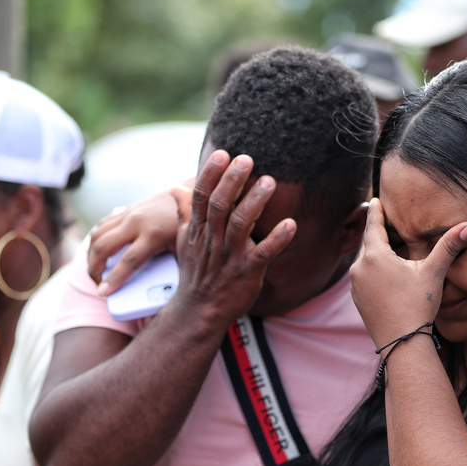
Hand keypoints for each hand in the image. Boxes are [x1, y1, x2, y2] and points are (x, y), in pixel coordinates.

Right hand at [87, 184, 190, 294]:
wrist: (191, 196)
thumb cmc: (189, 228)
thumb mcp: (182, 250)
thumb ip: (168, 267)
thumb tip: (155, 290)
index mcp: (154, 234)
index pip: (128, 261)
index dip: (113, 280)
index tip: (102, 293)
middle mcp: (137, 222)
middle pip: (103, 247)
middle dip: (94, 269)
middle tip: (97, 284)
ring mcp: (129, 213)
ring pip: (97, 234)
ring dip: (90, 254)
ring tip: (95, 270)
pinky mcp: (126, 209)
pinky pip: (102, 225)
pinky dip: (96, 240)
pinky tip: (98, 251)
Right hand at [169, 149, 294, 323]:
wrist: (199, 311)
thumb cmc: (196, 272)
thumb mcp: (185, 241)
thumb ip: (185, 213)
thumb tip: (175, 188)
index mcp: (199, 230)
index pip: (202, 197)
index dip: (211, 175)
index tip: (222, 153)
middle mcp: (213, 240)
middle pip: (221, 206)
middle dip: (232, 182)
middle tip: (247, 159)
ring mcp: (231, 257)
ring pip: (241, 226)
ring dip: (255, 203)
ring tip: (270, 182)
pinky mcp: (248, 273)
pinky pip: (264, 254)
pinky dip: (277, 240)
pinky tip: (291, 224)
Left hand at [349, 198, 466, 346]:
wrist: (401, 342)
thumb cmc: (418, 306)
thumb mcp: (434, 273)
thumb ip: (448, 247)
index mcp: (374, 256)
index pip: (373, 226)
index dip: (376, 212)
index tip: (375, 200)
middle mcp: (359, 268)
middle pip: (369, 244)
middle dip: (377, 234)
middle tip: (384, 222)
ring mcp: (355, 285)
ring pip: (365, 261)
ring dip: (375, 254)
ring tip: (387, 249)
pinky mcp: (357, 299)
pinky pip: (363, 277)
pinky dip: (372, 271)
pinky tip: (385, 275)